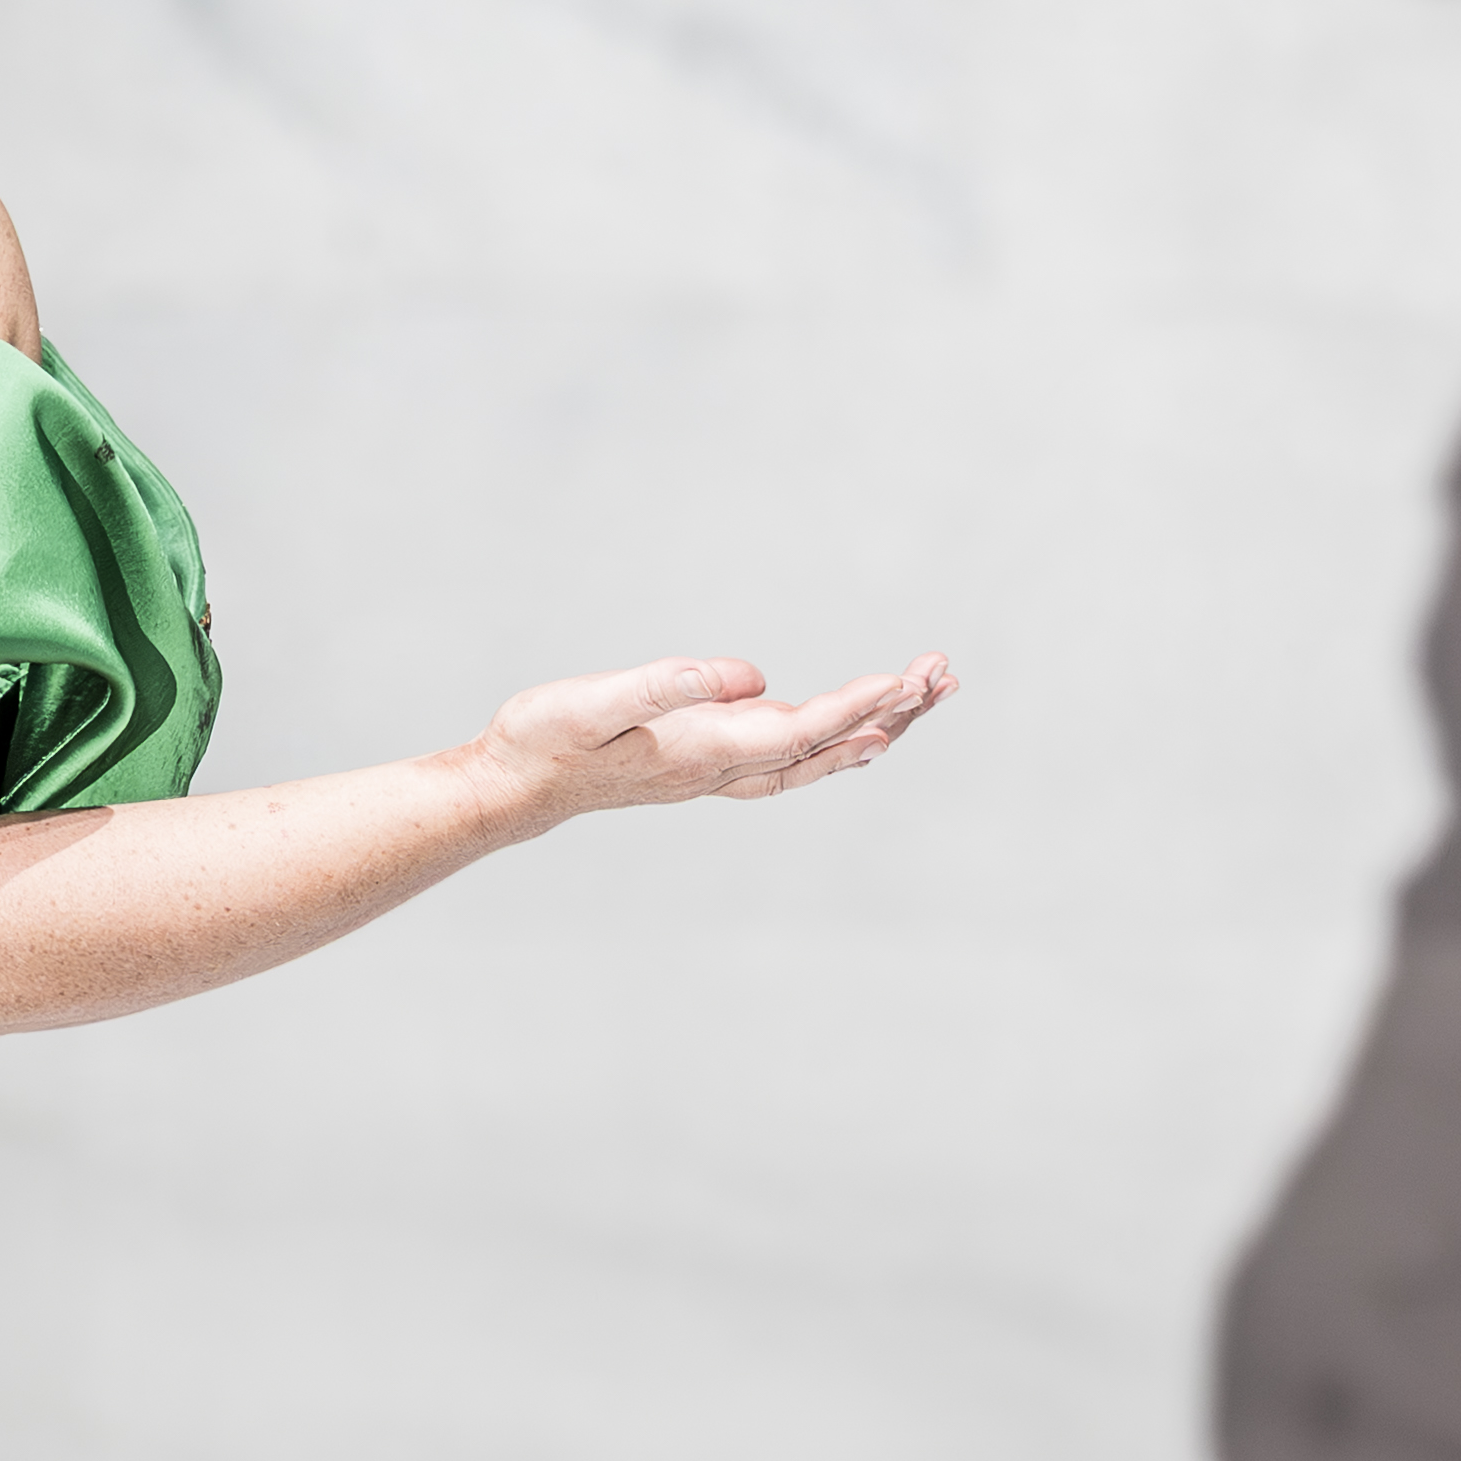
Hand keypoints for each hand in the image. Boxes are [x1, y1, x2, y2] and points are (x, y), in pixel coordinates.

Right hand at [464, 652, 959, 827]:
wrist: (516, 785)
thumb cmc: (546, 738)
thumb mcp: (593, 702)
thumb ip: (664, 686)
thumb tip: (743, 677)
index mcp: (703, 751)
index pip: (798, 731)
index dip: (853, 707)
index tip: (904, 681)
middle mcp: (724, 767)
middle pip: (828, 745)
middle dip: (890, 711)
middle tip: (945, 675)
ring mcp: (722, 769)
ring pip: (820, 752)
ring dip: (878, 723)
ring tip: (931, 691)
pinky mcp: (713, 761)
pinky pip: (797, 753)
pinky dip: (842, 736)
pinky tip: (868, 725)